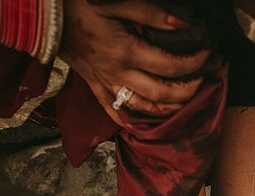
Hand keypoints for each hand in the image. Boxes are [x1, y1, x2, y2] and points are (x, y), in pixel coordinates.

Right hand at [60, 0, 208, 124]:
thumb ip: (152, 13)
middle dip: (189, 90)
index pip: (171, 66)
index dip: (195, 62)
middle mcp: (118, 74)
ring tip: (186, 101)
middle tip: (205, 80)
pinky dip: (132, 122)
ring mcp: (105, 85)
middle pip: (162, 94)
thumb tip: (184, 23)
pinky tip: (145, 124)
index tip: (209, 54)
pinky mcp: (94, 88)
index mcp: (126, 51)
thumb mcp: (117, 0)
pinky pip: (115, 113)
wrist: (45, 18)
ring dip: (168, 109)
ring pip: (143, 109)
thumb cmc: (80, 4)